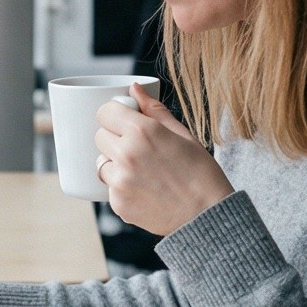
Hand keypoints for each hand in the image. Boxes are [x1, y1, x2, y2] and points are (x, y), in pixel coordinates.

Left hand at [95, 90, 232, 236]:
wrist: (207, 216)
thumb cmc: (200, 173)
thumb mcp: (183, 135)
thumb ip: (154, 110)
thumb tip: (133, 89)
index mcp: (142, 132)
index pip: (105, 112)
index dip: (115, 115)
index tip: (124, 121)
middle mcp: (126, 155)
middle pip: (100, 136)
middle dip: (115, 138)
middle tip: (138, 148)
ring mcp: (120, 182)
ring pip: (102, 163)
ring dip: (115, 163)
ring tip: (142, 171)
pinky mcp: (118, 204)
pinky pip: (110, 187)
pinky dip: (122, 187)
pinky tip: (145, 189)